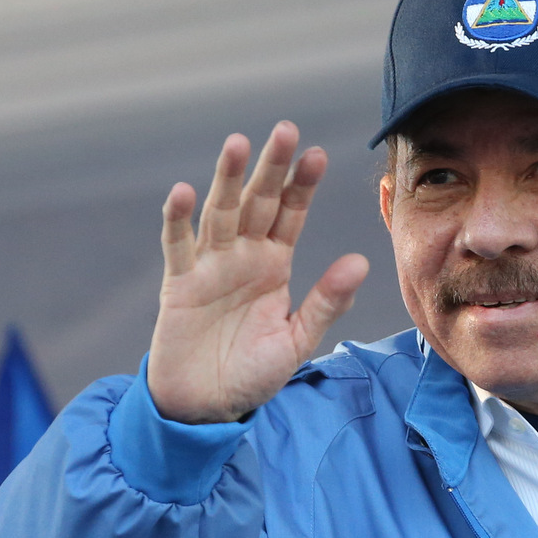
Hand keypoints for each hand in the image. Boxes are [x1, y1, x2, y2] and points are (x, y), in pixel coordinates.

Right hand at [147, 122, 368, 423]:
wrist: (206, 407)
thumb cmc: (252, 373)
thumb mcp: (297, 341)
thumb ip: (326, 302)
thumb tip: (360, 261)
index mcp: (274, 264)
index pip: (291, 214)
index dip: (302, 185)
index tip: (318, 154)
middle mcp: (243, 256)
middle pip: (258, 202)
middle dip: (271, 167)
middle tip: (285, 130)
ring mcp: (210, 266)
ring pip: (220, 213)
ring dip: (227, 179)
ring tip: (238, 144)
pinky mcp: (179, 284)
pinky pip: (178, 246)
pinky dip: (177, 219)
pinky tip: (182, 192)